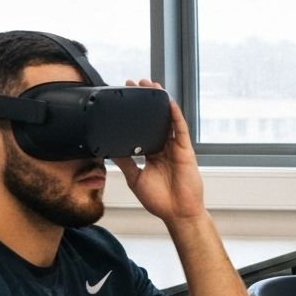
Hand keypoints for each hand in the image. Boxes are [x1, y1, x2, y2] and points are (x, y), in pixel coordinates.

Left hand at [113, 82, 204, 222]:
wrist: (177, 212)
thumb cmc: (160, 200)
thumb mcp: (135, 179)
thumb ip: (125, 163)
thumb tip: (110, 149)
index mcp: (152, 154)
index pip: (143, 128)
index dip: (135, 114)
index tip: (124, 100)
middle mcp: (164, 148)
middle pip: (155, 119)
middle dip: (146, 101)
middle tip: (135, 83)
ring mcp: (175, 148)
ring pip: (167, 119)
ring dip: (160, 101)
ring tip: (151, 84)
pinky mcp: (184, 150)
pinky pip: (179, 129)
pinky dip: (175, 115)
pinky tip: (168, 102)